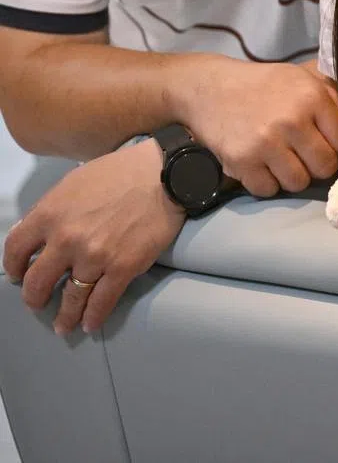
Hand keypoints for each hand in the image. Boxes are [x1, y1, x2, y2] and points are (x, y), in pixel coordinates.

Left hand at [2, 140, 184, 333]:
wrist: (164, 174)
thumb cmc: (120, 172)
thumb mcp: (75, 182)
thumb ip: (51, 208)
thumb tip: (34, 233)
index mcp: (50, 214)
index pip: (15, 249)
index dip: (13, 266)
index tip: (19, 274)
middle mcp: (66, 240)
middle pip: (36, 283)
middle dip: (35, 298)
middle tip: (39, 302)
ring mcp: (94, 257)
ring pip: (69, 298)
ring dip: (64, 316)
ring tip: (64, 325)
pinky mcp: (122, 268)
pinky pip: (101, 302)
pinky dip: (93, 317)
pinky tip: (90, 324)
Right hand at [179, 59, 337, 196]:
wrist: (209, 87)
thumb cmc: (264, 84)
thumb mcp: (302, 78)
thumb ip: (332, 97)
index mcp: (312, 97)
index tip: (326, 143)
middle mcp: (292, 121)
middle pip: (324, 167)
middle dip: (317, 164)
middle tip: (303, 154)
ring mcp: (265, 143)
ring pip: (299, 183)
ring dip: (292, 176)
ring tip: (281, 159)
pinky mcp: (242, 162)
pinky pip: (268, 190)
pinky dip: (266, 182)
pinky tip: (261, 164)